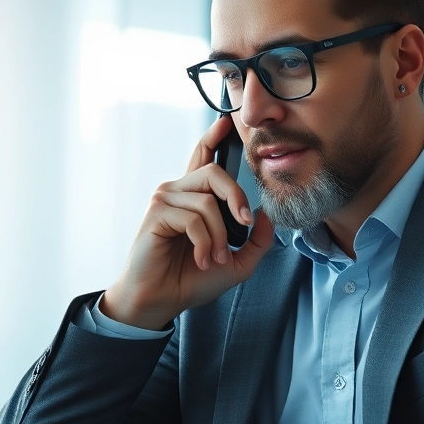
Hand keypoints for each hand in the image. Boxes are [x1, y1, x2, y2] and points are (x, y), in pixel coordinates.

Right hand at [102, 115, 275, 329]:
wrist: (161, 300)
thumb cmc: (191, 280)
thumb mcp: (237, 263)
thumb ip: (257, 241)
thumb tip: (266, 215)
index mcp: (193, 198)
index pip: (202, 159)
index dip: (213, 138)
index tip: (226, 123)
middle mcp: (177, 191)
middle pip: (215, 172)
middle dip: (237, 197)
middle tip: (244, 224)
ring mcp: (165, 200)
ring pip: (208, 202)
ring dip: (218, 236)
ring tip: (213, 259)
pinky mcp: (157, 213)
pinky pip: (193, 218)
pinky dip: (204, 243)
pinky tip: (200, 259)